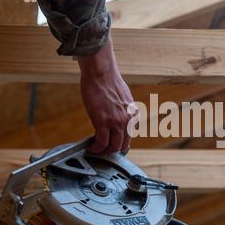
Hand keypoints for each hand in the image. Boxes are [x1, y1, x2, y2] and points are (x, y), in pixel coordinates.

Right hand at [77, 39, 133, 153]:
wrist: (101, 72)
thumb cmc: (108, 81)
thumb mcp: (122, 98)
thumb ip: (122, 109)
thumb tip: (115, 115)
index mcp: (133, 114)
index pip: (129, 135)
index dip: (120, 141)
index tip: (113, 143)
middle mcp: (128, 120)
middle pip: (123, 144)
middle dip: (113, 150)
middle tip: (103, 150)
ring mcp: (116, 122)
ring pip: (113, 146)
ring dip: (104, 151)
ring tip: (96, 150)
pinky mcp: (103, 122)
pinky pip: (101, 142)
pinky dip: (96, 148)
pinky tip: (91, 148)